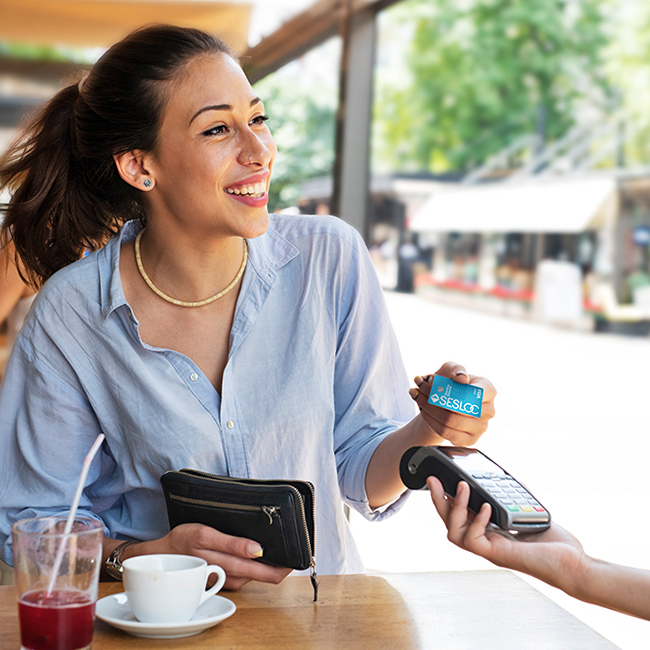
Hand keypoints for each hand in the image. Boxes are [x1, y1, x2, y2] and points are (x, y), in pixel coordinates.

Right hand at [125, 524, 291, 590]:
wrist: (159, 558)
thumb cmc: (182, 540)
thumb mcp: (204, 533)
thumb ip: (232, 542)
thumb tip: (258, 550)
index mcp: (217, 554)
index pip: (257, 565)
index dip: (279, 564)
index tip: (293, 557)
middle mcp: (220, 569)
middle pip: (257, 573)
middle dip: (278, 569)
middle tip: (294, 560)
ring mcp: (219, 579)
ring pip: (250, 577)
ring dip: (266, 570)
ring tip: (282, 557)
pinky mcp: (217, 582)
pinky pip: (240, 579)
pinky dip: (253, 571)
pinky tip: (261, 562)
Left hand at [409, 362, 495, 445]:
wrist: (446, 403)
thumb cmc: (451, 383)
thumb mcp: (451, 369)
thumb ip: (456, 369)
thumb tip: (461, 378)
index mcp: (488, 390)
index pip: (473, 392)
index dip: (452, 388)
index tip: (432, 379)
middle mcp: (489, 410)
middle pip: (458, 406)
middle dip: (433, 395)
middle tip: (418, 386)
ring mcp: (481, 428)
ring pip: (449, 420)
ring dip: (428, 407)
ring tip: (417, 396)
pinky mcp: (469, 440)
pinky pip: (445, 431)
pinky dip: (430, 420)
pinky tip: (423, 410)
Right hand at [427, 476, 585, 592]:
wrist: (574, 566)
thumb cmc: (558, 546)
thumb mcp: (530, 514)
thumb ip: (514, 501)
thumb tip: (503, 483)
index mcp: (492, 533)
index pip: (461, 516)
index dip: (449, 499)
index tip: (443, 480)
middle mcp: (487, 542)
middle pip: (450, 523)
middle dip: (438, 500)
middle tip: (432, 480)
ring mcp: (490, 550)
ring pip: (454, 532)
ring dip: (454, 508)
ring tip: (462, 488)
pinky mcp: (497, 555)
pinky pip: (473, 540)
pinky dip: (476, 521)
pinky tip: (486, 507)